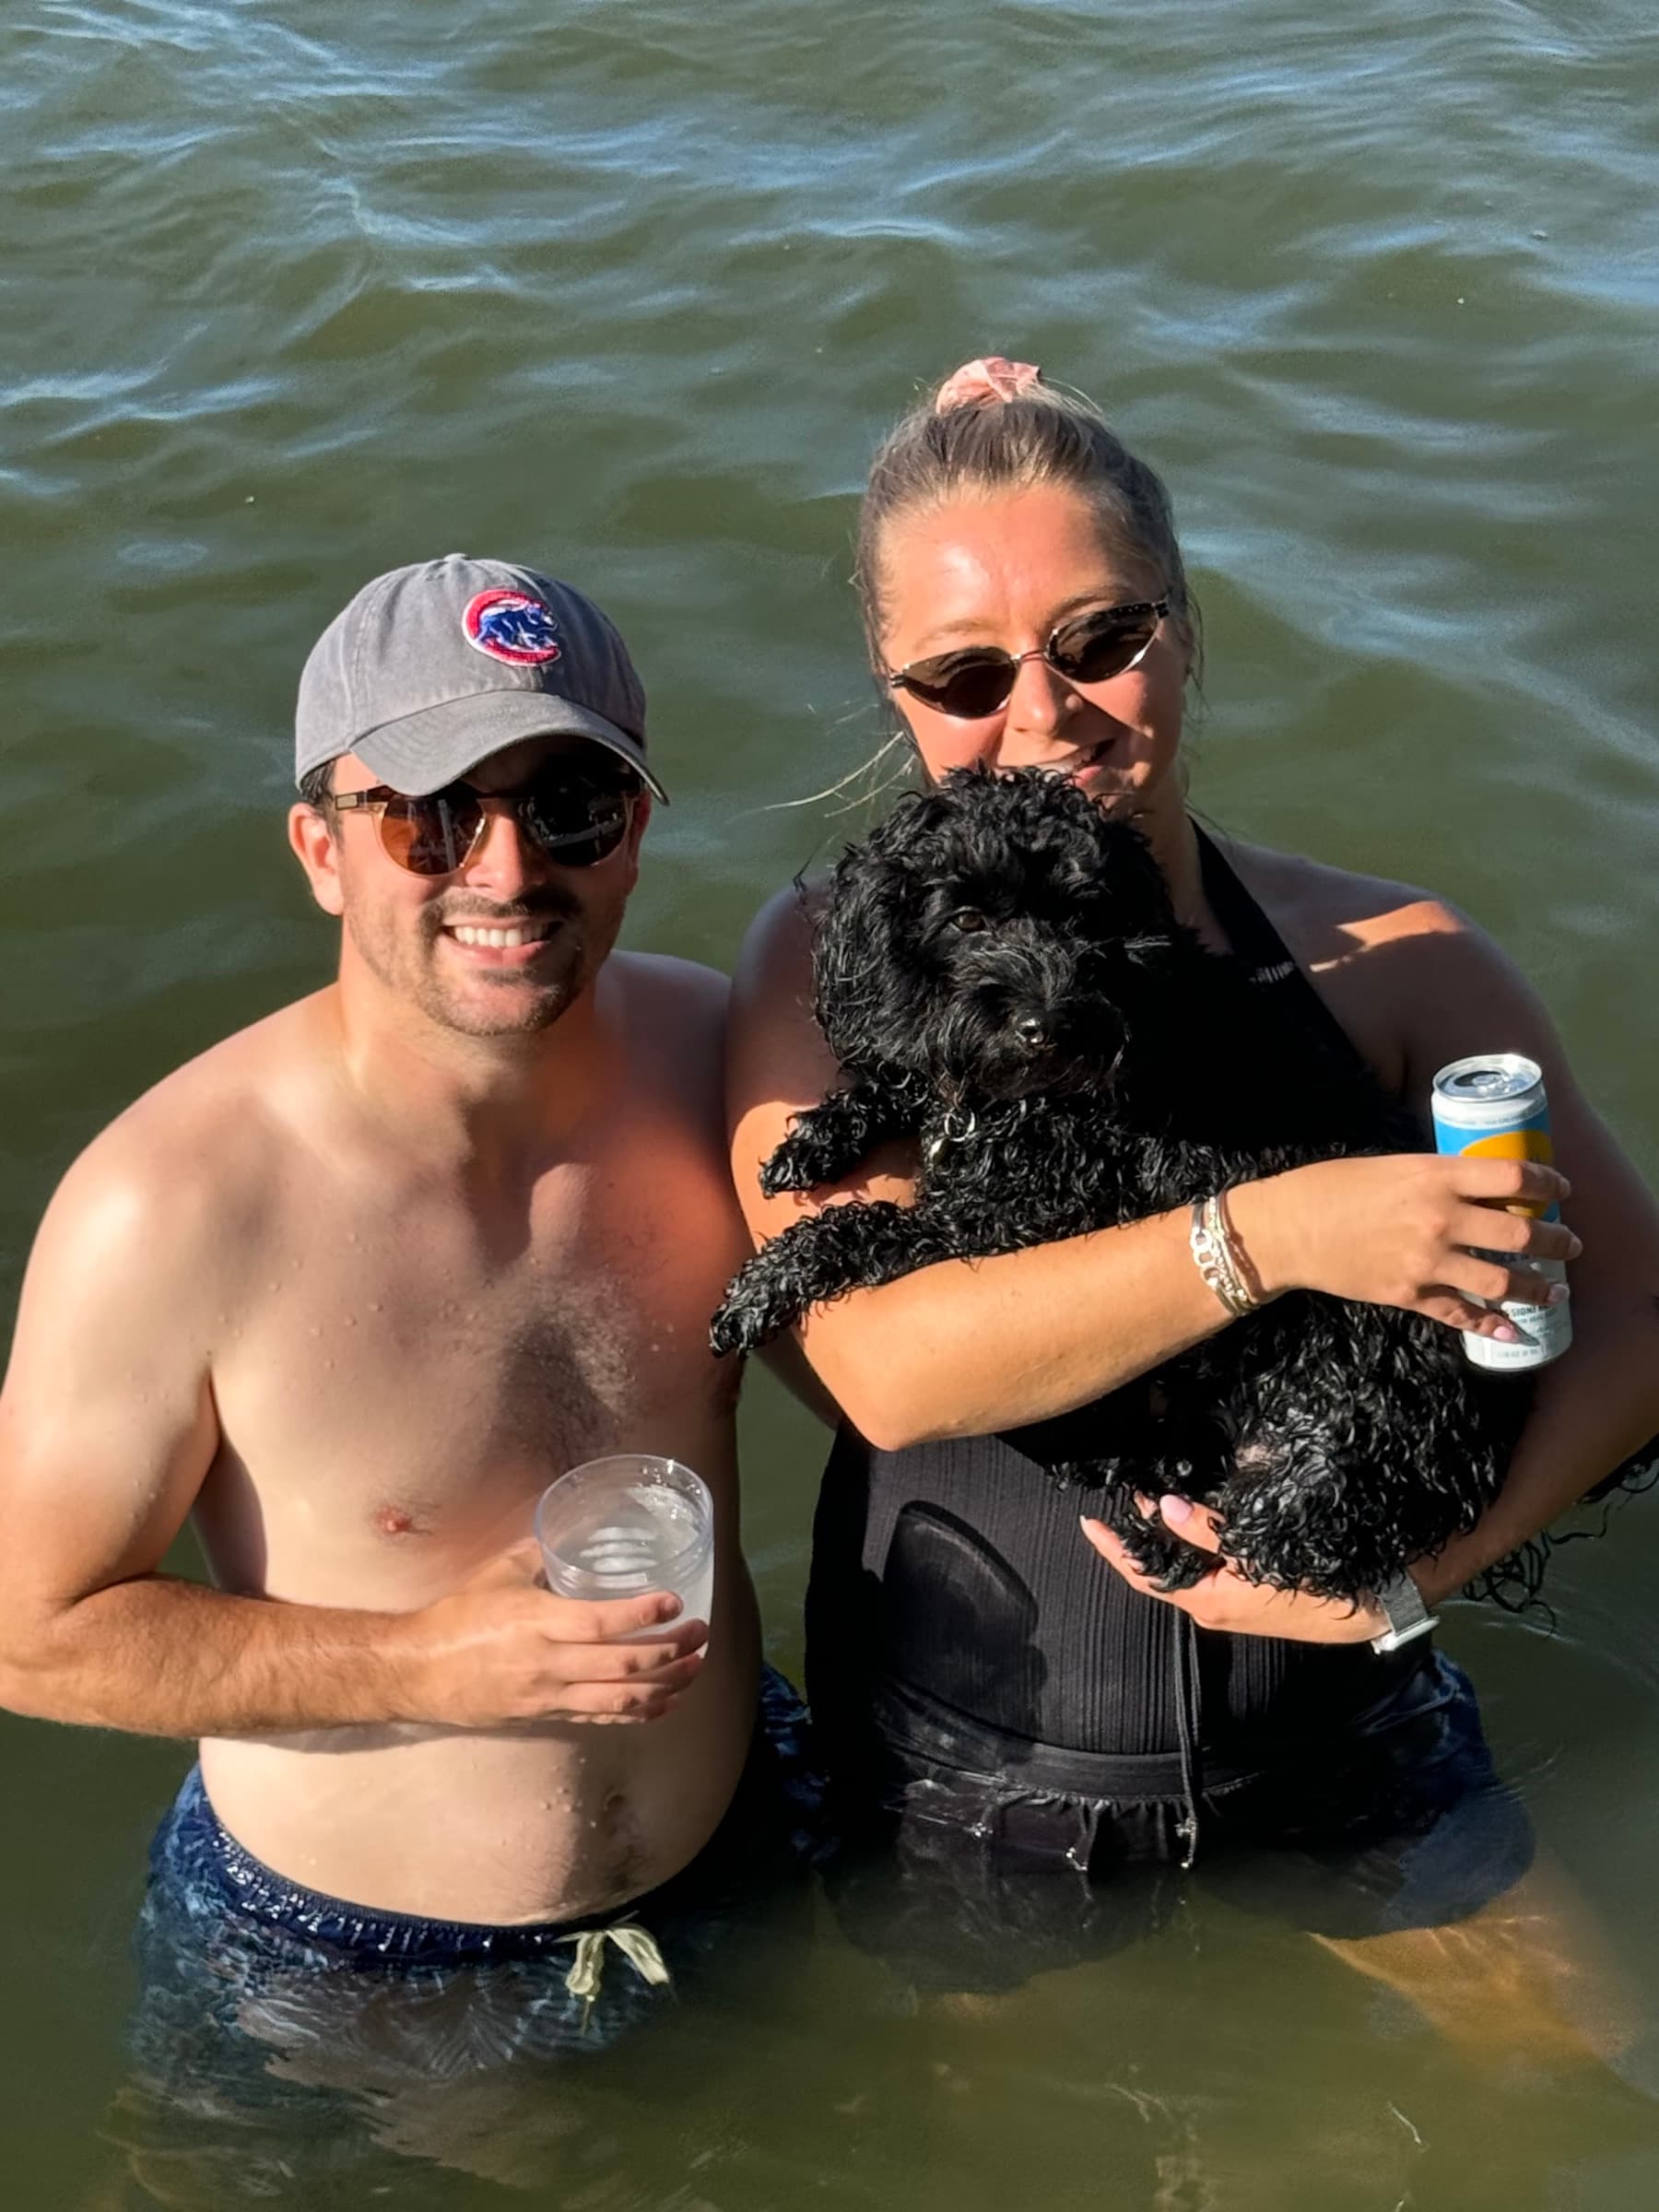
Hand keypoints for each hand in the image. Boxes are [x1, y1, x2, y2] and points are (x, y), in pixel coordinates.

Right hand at [401, 1539, 707, 1726]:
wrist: (419, 1671)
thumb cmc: (457, 1617)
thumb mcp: (497, 1574)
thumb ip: (537, 1554)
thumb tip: (568, 1532)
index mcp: (535, 1622)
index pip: (599, 1623)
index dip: (641, 1615)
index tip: (672, 1602)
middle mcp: (546, 1663)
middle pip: (620, 1664)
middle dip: (669, 1651)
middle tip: (700, 1633)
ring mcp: (548, 1695)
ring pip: (618, 1698)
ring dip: (664, 1685)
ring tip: (694, 1668)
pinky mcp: (546, 1716)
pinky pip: (599, 1717)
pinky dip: (637, 1712)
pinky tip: (663, 1701)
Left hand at [1080, 1498, 1386, 1645]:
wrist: (1377, 1603)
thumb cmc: (1318, 1581)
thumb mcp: (1259, 1554)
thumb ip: (1209, 1531)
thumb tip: (1164, 1508)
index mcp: (1208, 1600)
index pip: (1143, 1575)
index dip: (1113, 1548)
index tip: (1088, 1519)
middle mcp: (1214, 1605)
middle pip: (1162, 1568)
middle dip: (1141, 1532)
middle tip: (1127, 1491)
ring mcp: (1233, 1600)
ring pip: (1187, 1564)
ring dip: (1168, 1533)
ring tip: (1152, 1495)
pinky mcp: (1251, 1590)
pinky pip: (1210, 1564)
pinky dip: (1195, 1539)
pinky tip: (1193, 1513)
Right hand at [1230, 1153, 1579, 1336]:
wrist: (1289, 1228)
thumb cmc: (1334, 1186)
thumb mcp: (1393, 1165)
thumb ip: (1439, 1176)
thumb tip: (1481, 1186)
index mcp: (1436, 1176)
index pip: (1513, 1179)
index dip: (1548, 1184)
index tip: (1560, 1190)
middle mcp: (1440, 1218)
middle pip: (1521, 1234)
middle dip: (1557, 1242)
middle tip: (1570, 1246)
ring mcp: (1427, 1261)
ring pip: (1502, 1281)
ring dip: (1537, 1288)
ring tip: (1553, 1289)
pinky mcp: (1410, 1294)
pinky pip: (1462, 1314)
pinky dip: (1491, 1326)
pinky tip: (1511, 1330)